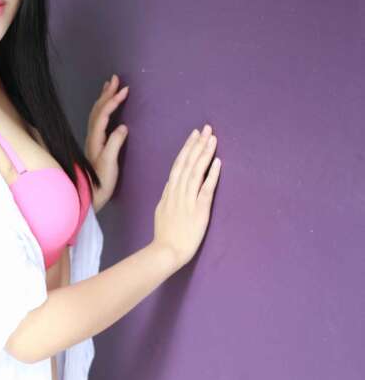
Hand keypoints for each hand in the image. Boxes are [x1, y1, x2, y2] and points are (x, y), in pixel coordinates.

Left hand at [84, 73, 128, 211]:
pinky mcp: (95, 145)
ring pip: (96, 114)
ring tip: (110, 86)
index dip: (113, 101)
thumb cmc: (101, 183)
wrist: (89, 197)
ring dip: (104, 99)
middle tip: (116, 79)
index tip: (125, 90)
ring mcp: (93, 140)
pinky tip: (107, 108)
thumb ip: (115, 144)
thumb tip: (123, 127)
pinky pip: (98, 120)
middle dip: (107, 93)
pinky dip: (103, 109)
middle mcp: (92, 137)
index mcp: (96, 139)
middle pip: (98, 110)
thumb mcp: (110, 164)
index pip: (104, 114)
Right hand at [153, 124, 220, 270]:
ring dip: (204, 154)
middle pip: (187, 163)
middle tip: (206, 128)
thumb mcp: (160, 210)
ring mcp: (188, 200)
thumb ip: (167, 195)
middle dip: (197, 145)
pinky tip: (218, 162)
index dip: (187, 149)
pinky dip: (212, 175)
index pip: (178, 165)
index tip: (194, 135)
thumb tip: (171, 183)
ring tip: (212, 139)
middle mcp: (177, 192)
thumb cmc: (164, 234)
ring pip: (196, 172)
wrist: (166, 251)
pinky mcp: (199, 210)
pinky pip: (206, 189)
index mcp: (169, 192)